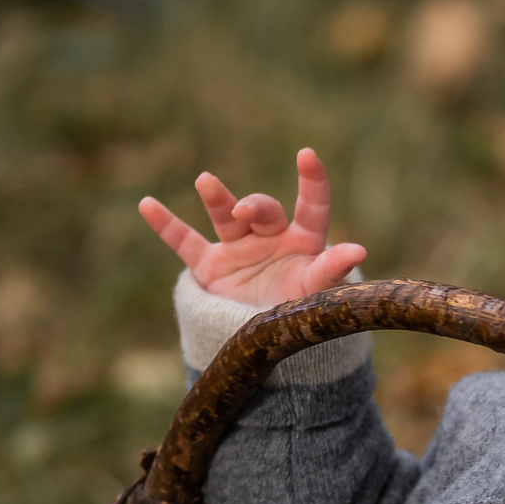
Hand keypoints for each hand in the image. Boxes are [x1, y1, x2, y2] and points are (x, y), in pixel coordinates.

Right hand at [140, 149, 366, 307]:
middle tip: (244, 212)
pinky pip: (185, 242)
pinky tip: (147, 204)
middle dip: (254, 206)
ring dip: (217, 198)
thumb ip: (331, 270)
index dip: (312, 181)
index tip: (307, 155)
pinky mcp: (210, 267)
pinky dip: (166, 225)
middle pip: (264, 210)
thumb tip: (357, 250)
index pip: (312, 206)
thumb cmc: (299, 315)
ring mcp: (238, 250)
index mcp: (304, 242)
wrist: (265, 348)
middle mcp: (271, 238)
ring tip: (206, 182)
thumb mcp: (316, 293)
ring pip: (225, 216)